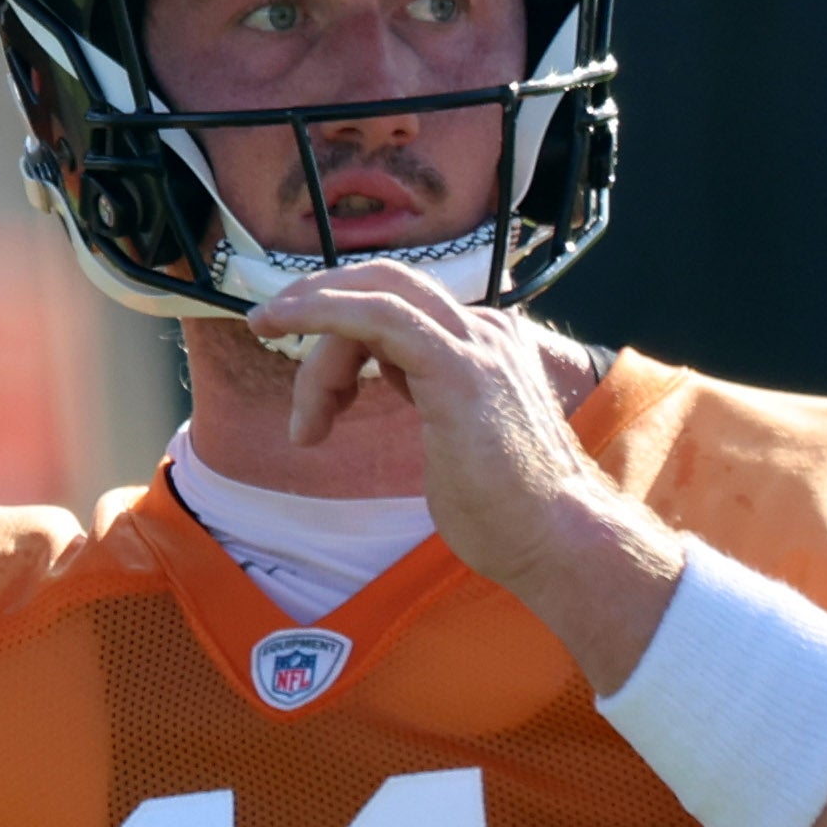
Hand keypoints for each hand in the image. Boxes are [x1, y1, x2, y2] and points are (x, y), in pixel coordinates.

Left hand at [246, 258, 679, 687]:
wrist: (558, 541)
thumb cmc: (510, 515)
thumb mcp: (457, 441)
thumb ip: (429, 401)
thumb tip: (394, 389)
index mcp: (486, 345)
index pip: (402, 308)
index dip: (345, 330)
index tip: (318, 392)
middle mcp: (484, 331)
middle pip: (384, 285)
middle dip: (319, 300)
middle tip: (268, 329)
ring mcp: (473, 343)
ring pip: (372, 298)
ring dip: (311, 328)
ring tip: (296, 408)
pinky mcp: (454, 366)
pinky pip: (373, 315)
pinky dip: (319, 310)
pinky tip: (279, 321)